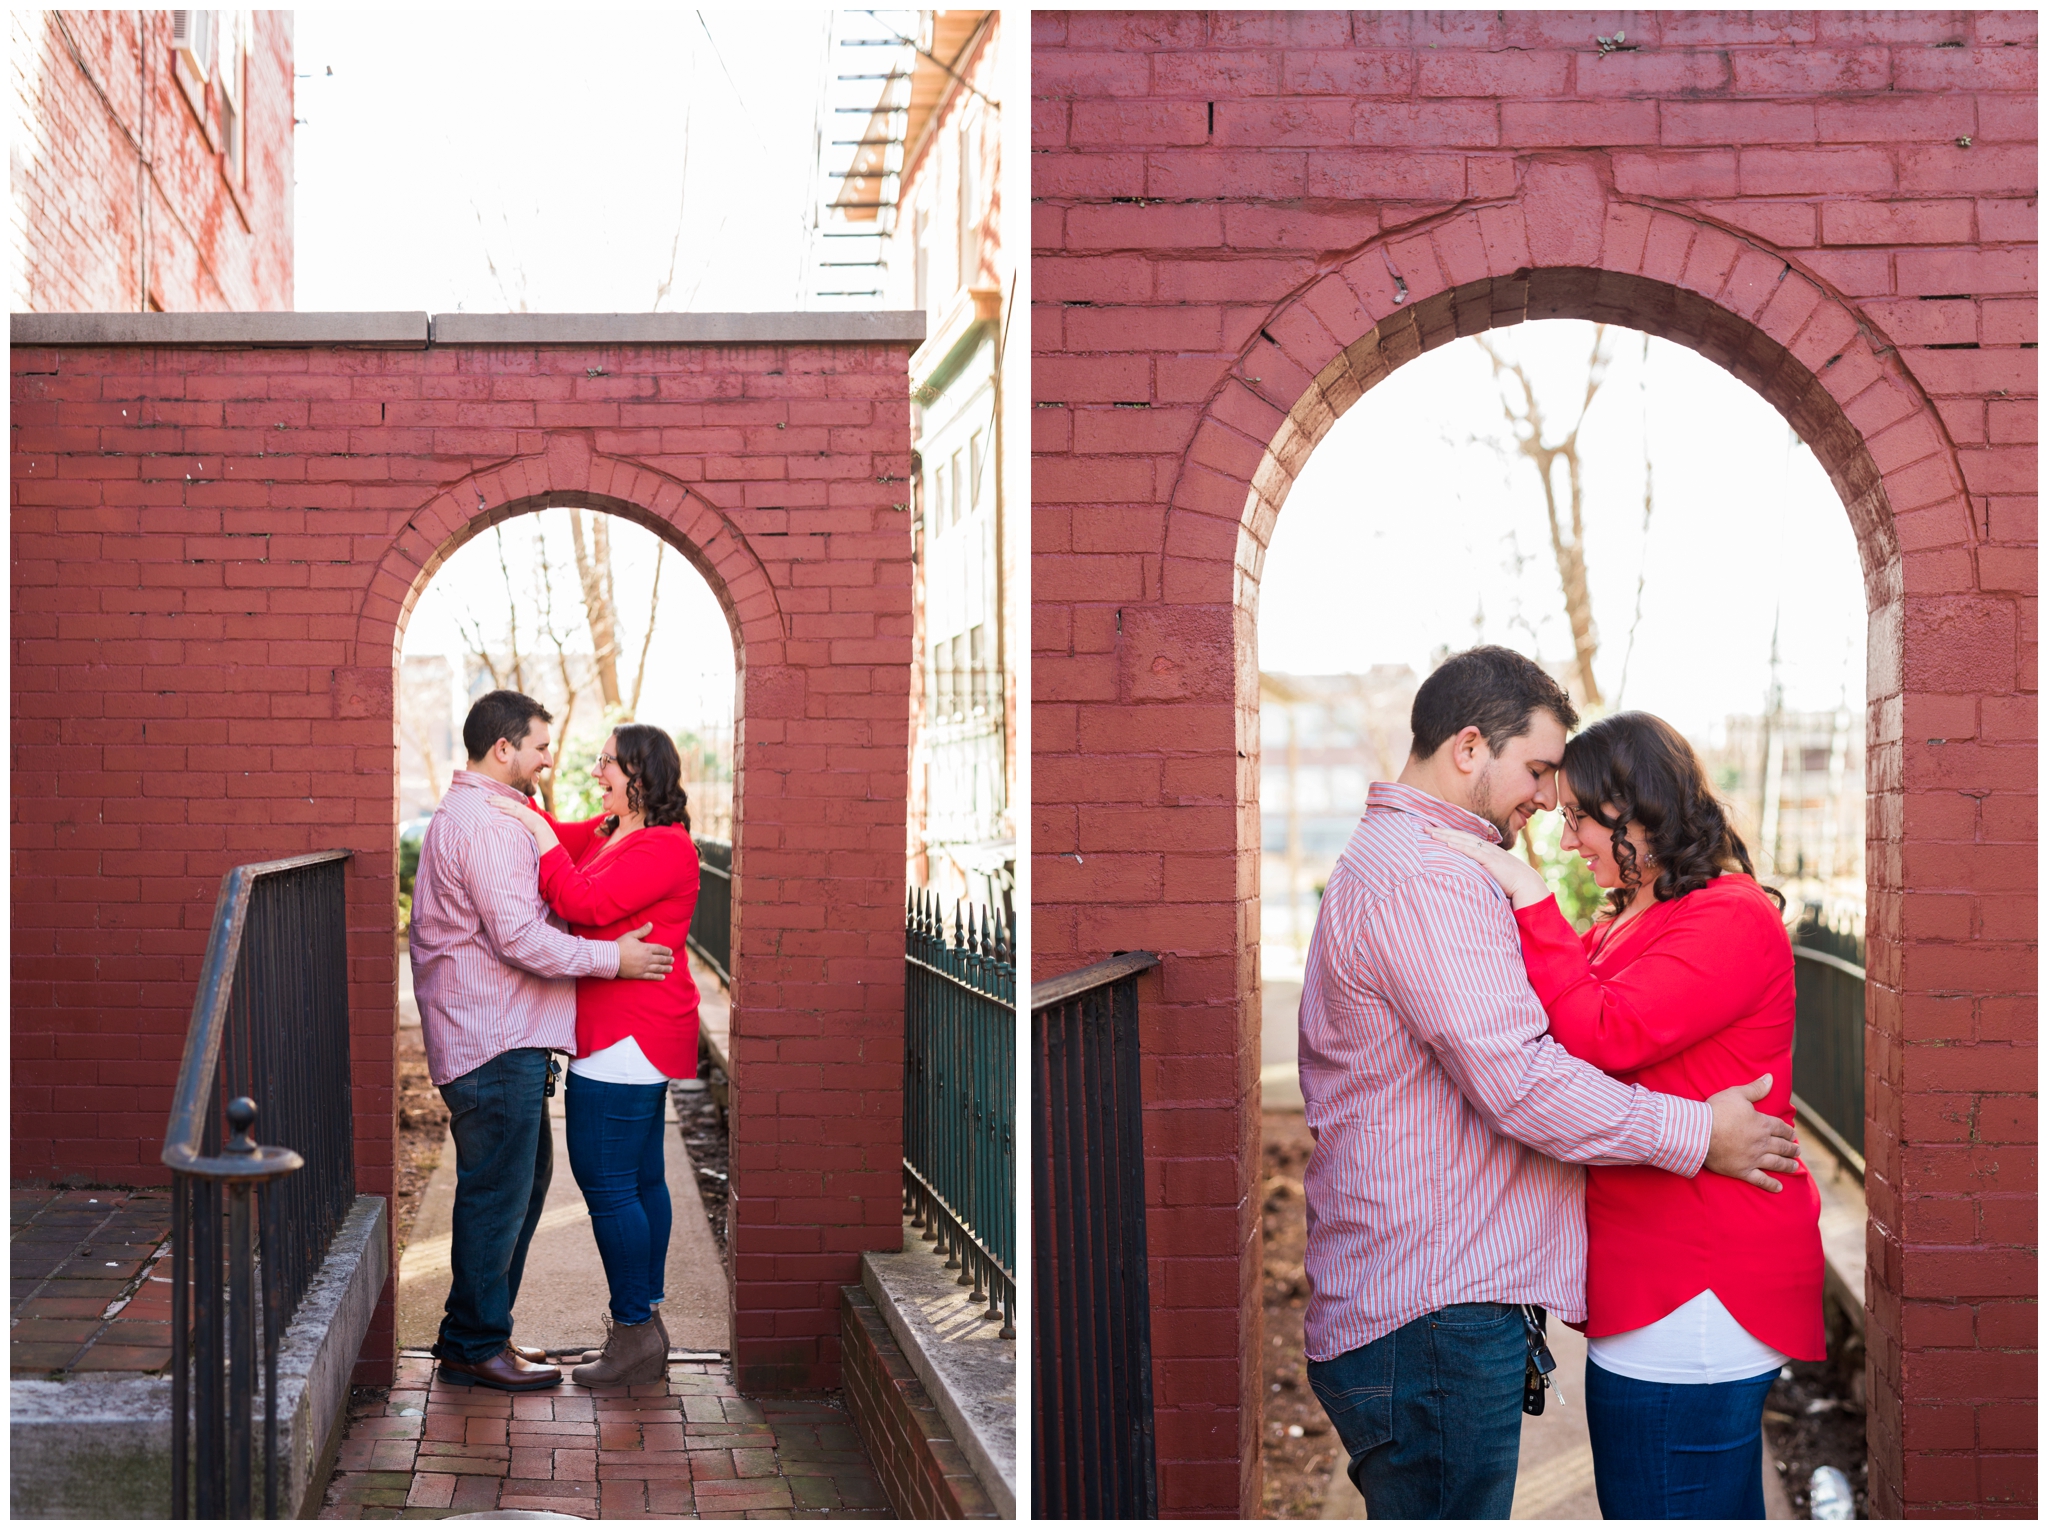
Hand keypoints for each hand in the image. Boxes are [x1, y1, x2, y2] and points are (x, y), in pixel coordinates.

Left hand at [488, 793, 556, 850]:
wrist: (539, 825)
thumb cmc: (529, 822)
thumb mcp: (521, 816)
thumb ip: (514, 813)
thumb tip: (506, 813)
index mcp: (517, 805)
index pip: (505, 800)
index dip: (497, 798)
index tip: (489, 797)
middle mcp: (518, 806)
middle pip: (504, 801)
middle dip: (495, 799)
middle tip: (486, 798)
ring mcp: (520, 810)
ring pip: (507, 805)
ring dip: (498, 803)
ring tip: (490, 803)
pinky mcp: (522, 815)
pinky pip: (513, 812)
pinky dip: (507, 811)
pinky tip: (500, 810)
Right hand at [615, 922, 673, 980]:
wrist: (611, 958)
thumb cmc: (620, 945)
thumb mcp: (631, 935)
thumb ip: (642, 931)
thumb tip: (651, 924)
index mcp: (646, 948)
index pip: (659, 949)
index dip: (666, 950)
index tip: (670, 952)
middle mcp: (647, 958)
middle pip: (660, 959)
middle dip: (667, 959)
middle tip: (672, 960)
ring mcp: (643, 967)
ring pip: (658, 968)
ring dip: (665, 968)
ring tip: (671, 969)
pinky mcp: (639, 975)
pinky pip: (650, 976)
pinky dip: (657, 977)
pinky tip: (662, 977)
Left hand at [1426, 823, 1550, 908]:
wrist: (1526, 885)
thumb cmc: (1509, 883)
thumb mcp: (1491, 873)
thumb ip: (1479, 870)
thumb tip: (1466, 874)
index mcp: (1485, 850)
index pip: (1463, 838)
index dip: (1448, 833)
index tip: (1433, 831)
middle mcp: (1486, 848)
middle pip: (1460, 836)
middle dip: (1442, 831)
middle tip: (1424, 827)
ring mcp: (1488, 853)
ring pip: (1463, 841)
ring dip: (1446, 836)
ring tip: (1431, 833)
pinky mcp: (1491, 860)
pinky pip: (1472, 851)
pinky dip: (1460, 846)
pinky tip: (1448, 843)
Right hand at [1703, 1073, 1802, 1191]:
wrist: (1700, 1132)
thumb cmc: (1717, 1111)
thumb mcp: (1737, 1094)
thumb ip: (1756, 1088)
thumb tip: (1771, 1078)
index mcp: (1763, 1124)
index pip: (1781, 1128)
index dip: (1789, 1131)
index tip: (1793, 1135)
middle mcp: (1762, 1143)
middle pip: (1782, 1146)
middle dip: (1791, 1148)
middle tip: (1796, 1150)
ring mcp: (1754, 1158)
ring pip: (1776, 1163)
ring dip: (1788, 1165)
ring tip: (1795, 1166)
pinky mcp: (1743, 1171)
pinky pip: (1760, 1180)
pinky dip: (1771, 1185)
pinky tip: (1779, 1188)